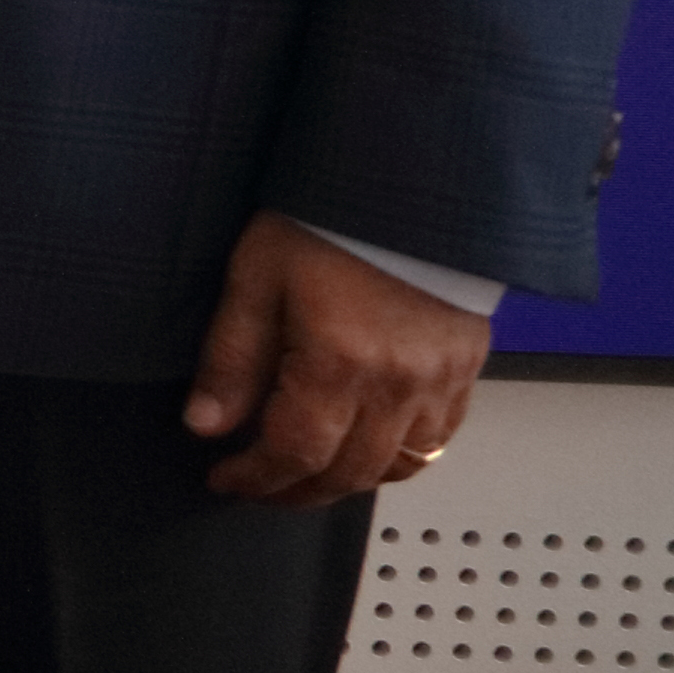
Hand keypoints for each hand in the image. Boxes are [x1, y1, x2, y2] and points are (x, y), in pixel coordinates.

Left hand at [181, 213, 489, 509]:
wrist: (409, 181)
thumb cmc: (329, 218)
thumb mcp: (256, 277)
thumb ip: (231, 358)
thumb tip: (206, 424)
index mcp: (340, 364)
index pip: (294, 453)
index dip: (256, 478)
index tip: (226, 479)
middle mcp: (398, 385)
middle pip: (348, 473)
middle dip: (296, 491)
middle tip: (259, 488)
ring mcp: (440, 381)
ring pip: (400, 466)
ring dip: (349, 481)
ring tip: (308, 474)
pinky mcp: (468, 368)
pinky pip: (439, 438)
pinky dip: (401, 457)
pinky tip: (368, 446)